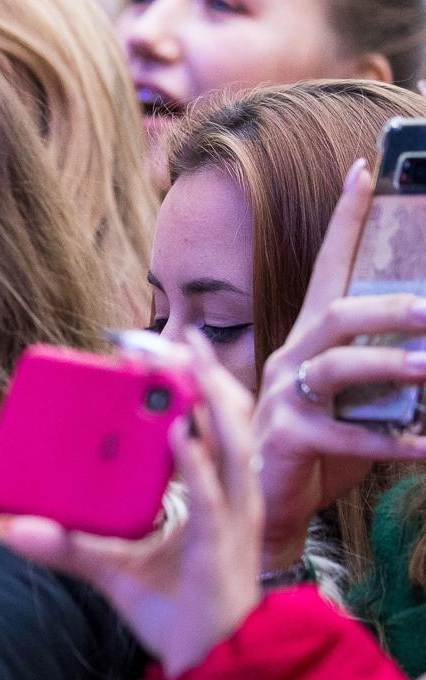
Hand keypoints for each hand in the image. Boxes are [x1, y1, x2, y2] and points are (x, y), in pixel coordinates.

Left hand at [0, 337, 265, 679]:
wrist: (212, 666)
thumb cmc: (176, 610)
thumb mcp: (112, 566)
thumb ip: (63, 543)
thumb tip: (4, 526)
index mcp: (213, 494)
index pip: (212, 427)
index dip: (198, 387)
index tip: (168, 350)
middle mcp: (228, 501)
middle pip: (229, 424)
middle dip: (204, 377)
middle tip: (177, 338)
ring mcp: (229, 523)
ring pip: (230, 450)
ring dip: (205, 404)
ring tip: (178, 366)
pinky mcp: (217, 550)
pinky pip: (209, 501)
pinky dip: (194, 467)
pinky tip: (176, 437)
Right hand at [249, 156, 425, 568]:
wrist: (269, 509)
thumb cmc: (319, 450)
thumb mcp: (357, 403)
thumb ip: (389, 375)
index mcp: (308, 338)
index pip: (327, 265)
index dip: (345, 219)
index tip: (366, 171)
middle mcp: (291, 357)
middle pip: (339, 313)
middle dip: (393, 307)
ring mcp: (282, 398)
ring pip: (336, 368)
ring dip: (392, 367)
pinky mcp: (285, 439)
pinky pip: (343, 435)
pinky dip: (391, 442)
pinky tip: (425, 445)